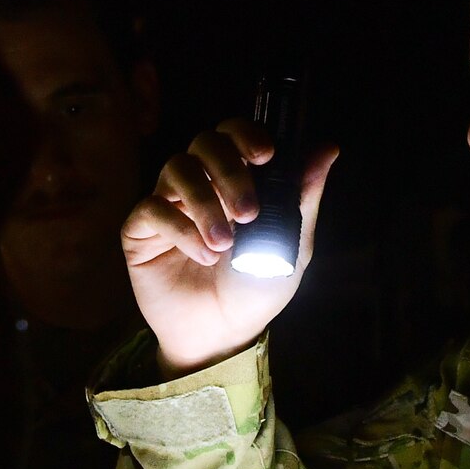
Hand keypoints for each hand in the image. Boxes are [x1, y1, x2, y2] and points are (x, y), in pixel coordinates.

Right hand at [121, 119, 337, 376]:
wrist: (222, 334)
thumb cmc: (256, 288)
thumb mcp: (291, 244)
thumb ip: (302, 196)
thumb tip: (328, 148)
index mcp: (236, 178)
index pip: (234, 134)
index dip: (245, 134)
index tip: (265, 155)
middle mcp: (200, 182)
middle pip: (204, 142)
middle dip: (228, 170)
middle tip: (248, 212)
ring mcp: (169, 202)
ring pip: (176, 168)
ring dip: (205, 202)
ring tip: (224, 244)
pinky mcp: (141, 229)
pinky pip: (152, 208)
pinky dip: (180, 228)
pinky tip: (201, 255)